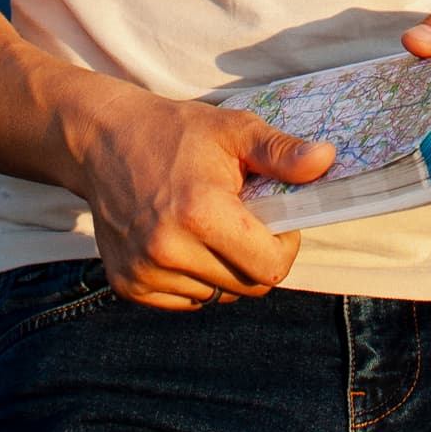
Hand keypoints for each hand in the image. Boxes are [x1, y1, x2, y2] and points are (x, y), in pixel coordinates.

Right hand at [69, 84, 332, 309]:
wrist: (103, 141)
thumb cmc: (177, 133)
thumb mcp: (234, 131)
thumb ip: (282, 152)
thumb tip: (327, 160)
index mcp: (200, 213)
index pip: (270, 268)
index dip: (284, 247)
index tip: (273, 221)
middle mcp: (168, 249)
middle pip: (246, 287)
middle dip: (256, 258)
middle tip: (241, 222)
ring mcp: (144, 271)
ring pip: (216, 295)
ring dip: (223, 269)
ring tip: (206, 227)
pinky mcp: (127, 284)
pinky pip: (186, 300)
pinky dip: (193, 279)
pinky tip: (181, 242)